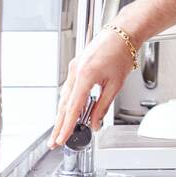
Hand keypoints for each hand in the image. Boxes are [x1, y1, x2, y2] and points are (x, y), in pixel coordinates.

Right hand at [48, 26, 135, 148]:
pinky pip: (68, 89)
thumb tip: (95, 123)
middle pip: (64, 105)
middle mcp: (75, 72)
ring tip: (60, 132)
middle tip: (54, 142)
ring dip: (62, 115)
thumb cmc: (121, 53)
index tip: (62, 139)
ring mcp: (73, 69)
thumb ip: (103, 106)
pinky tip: (68, 113)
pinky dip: (67, 103)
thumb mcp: (115, 84)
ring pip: (64, 97)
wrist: (121, 34)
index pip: (73, 108)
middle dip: (59, 125)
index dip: (67, 126)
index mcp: (85, 75)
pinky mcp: (76, 67)